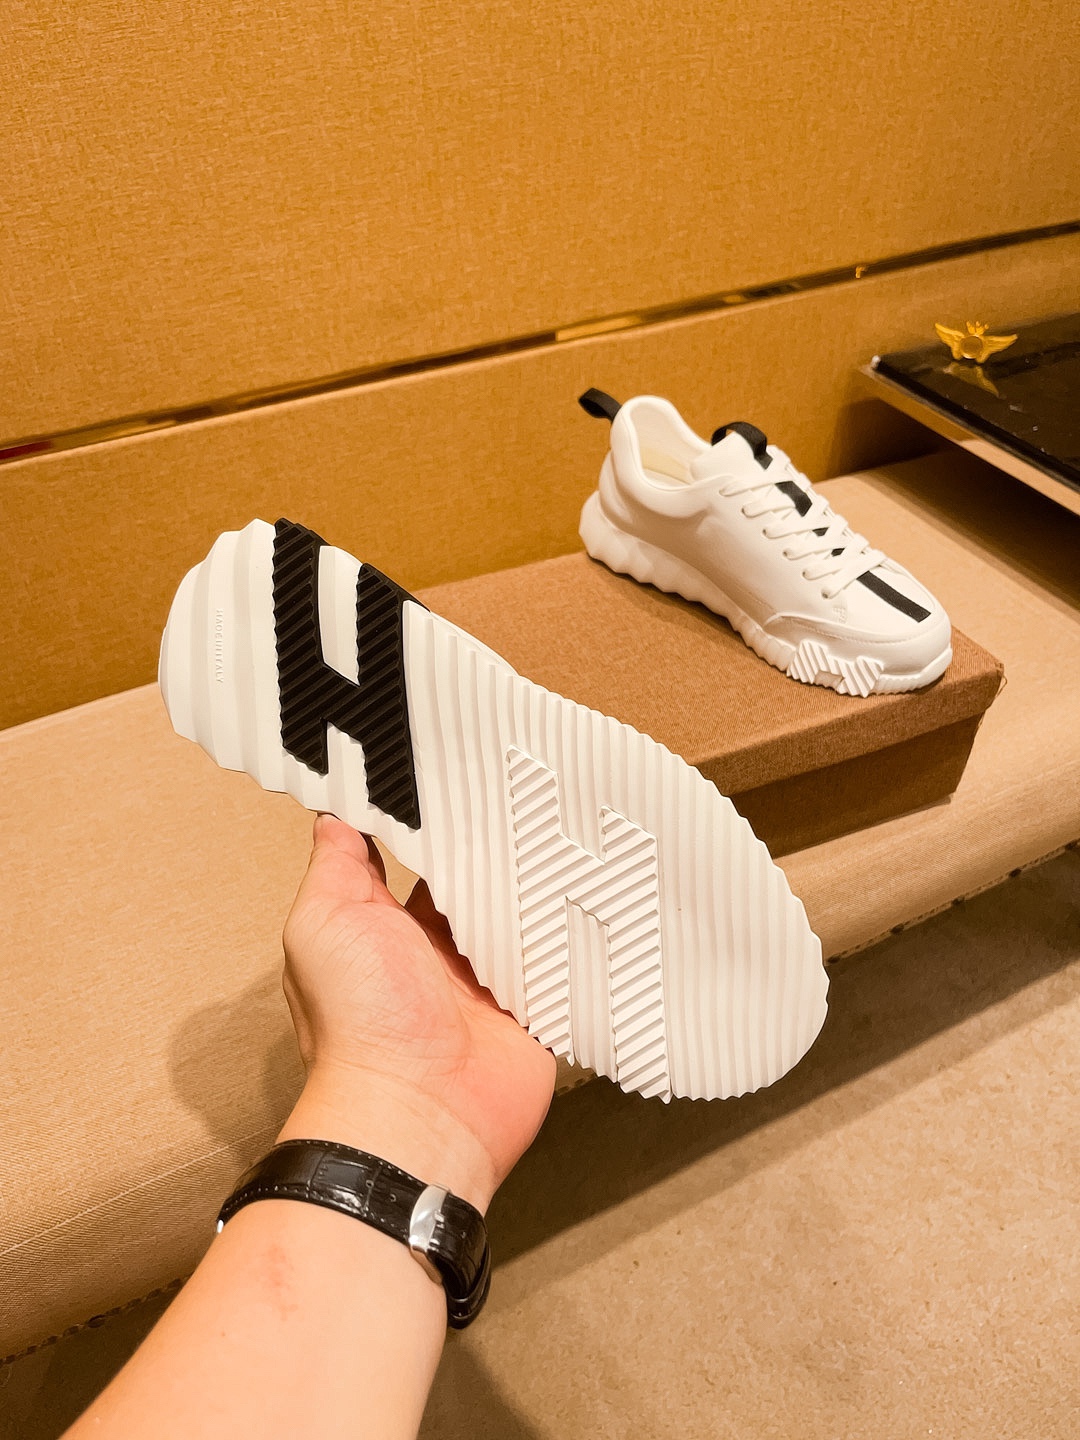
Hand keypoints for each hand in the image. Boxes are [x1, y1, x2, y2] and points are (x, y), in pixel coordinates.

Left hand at [278, 814, 556, 1209]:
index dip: (425, 824)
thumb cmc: (359, 1026)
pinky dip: (565, 932)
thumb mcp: (324, 924)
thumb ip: (334, 870)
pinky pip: (554, 958)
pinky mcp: (528, 1006)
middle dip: (489, 849)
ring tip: (561, 826)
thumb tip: (334, 821)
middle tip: (520, 791)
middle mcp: (433, 954)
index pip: (410, 862)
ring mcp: (484, 981)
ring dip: (531, 885)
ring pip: (516, 914)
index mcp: (382, 929)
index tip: (449, 778)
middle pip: (470, 884)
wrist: (421, 1110)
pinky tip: (586, 889)